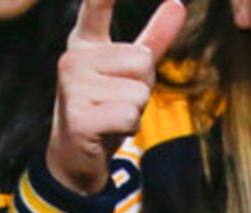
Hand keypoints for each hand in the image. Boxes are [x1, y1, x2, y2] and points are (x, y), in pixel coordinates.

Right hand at [46, 0, 184, 197]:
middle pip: (141, 60)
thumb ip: (153, 39)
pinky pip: (128, 114)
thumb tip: (178, 3)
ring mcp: (71, 87)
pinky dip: (128, 128)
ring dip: (134, 111)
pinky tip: (108, 132)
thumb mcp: (129, 72)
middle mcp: (73, 59)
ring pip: (137, 91)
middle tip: (118, 101)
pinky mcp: (77, 116)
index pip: (95, 6)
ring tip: (112, 117)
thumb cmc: (104, 109)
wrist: (75, 159)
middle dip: (141, 87)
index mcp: (84, 43)